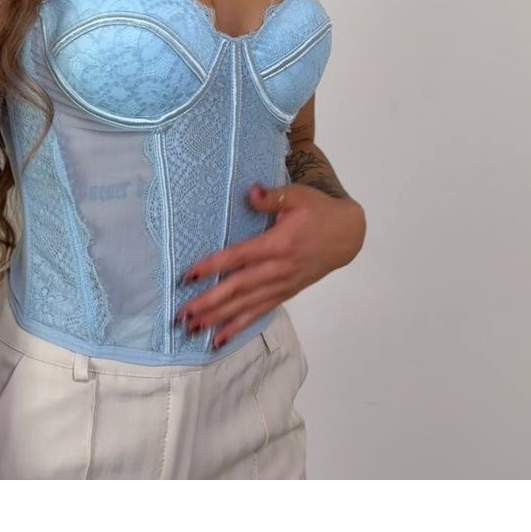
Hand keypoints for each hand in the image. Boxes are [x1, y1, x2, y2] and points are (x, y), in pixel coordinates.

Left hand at [175, 183, 365, 347]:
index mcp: (278, 244)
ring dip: (219, 318)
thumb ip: (273, 197)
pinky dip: (239, 327)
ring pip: (246, 306)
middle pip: (239, 288)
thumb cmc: (318, 211)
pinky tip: (219, 338)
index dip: (214, 266)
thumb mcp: (298, 196)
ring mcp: (282, 285)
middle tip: (183, 314)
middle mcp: (279, 269)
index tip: (190, 276)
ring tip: (194, 329)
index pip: (240, 257)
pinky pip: (259, 313)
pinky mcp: (285, 293)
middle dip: (210, 302)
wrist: (347, 235)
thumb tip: (251, 193)